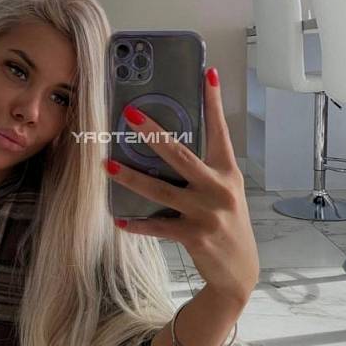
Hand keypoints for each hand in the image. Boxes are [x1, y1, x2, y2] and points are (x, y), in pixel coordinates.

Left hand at [103, 66, 258, 301]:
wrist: (239, 271)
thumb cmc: (226, 223)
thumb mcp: (224, 192)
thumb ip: (202, 171)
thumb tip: (163, 147)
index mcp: (228, 173)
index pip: (221, 130)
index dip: (214, 101)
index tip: (208, 73)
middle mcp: (220, 189)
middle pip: (181, 155)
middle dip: (153, 134)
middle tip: (129, 116)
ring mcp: (208, 213)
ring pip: (161, 190)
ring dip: (131, 177)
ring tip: (107, 164)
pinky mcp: (195, 236)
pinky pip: (158, 226)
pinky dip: (137, 223)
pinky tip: (119, 218)